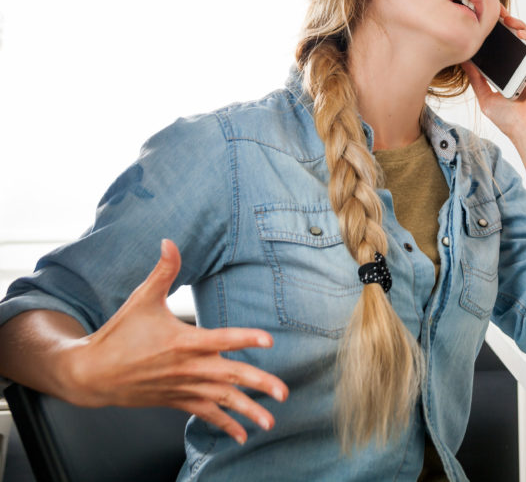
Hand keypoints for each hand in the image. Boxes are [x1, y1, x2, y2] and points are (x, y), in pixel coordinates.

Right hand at [65, 239, 287, 444]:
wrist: (92, 374)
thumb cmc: (119, 334)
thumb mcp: (142, 299)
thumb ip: (163, 271)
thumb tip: (170, 241)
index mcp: (184, 341)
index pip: (221, 338)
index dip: (245, 338)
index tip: (269, 341)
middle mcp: (188, 368)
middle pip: (230, 376)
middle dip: (258, 384)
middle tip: (282, 392)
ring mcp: (184, 387)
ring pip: (222, 400)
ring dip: (247, 411)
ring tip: (270, 421)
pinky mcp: (178, 400)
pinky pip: (205, 415)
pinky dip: (224, 426)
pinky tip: (242, 435)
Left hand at [462, 8, 525, 143]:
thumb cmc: (509, 119)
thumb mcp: (485, 96)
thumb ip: (476, 78)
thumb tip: (463, 60)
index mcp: (511, 73)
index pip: (503, 47)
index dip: (496, 33)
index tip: (484, 20)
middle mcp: (525, 67)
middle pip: (516, 39)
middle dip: (506, 22)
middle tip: (495, 10)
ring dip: (519, 25)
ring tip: (507, 19)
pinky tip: (522, 32)